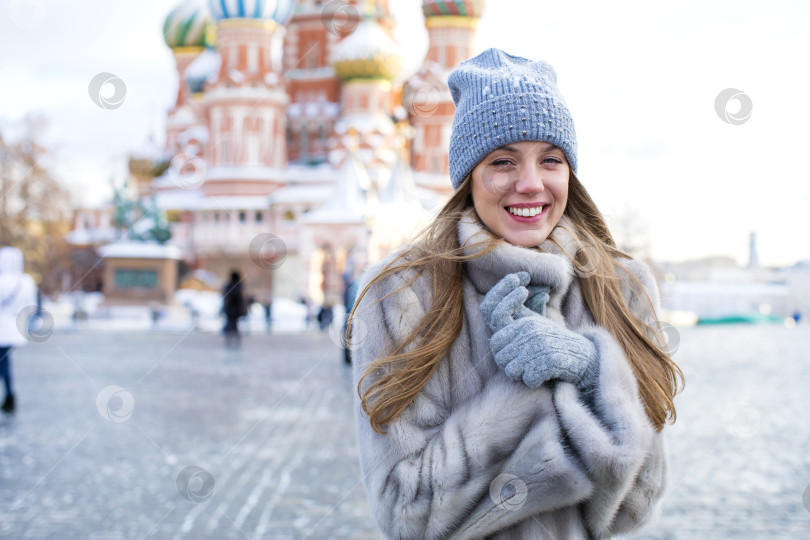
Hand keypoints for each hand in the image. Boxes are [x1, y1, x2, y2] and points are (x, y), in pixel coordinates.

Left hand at [479, 273, 598, 388]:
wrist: (584, 356)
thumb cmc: (554, 343)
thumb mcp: (536, 326)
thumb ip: (515, 327)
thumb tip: (493, 335)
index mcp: (525, 322)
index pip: (495, 341)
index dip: (500, 354)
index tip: (513, 359)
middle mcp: (531, 331)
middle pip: (501, 358)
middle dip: (510, 367)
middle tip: (524, 368)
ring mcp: (540, 345)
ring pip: (512, 370)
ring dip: (521, 375)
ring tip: (533, 371)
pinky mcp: (549, 361)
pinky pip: (528, 379)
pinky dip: (534, 382)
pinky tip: (543, 377)